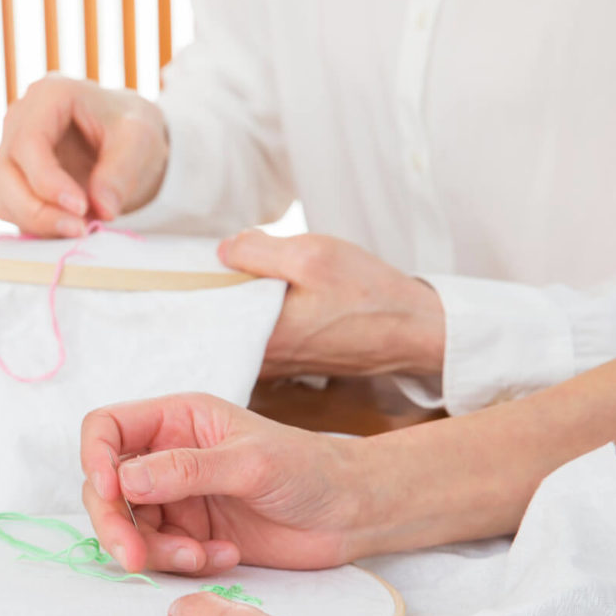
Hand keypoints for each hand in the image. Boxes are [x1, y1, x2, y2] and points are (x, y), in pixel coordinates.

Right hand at [0, 74, 167, 236]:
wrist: (128, 142)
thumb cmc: (130, 129)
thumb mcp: (141, 141)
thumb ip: (122, 173)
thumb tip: (103, 210)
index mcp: (48, 95)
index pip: (28, 143)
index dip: (48, 181)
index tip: (82, 208)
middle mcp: (20, 121)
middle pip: (3, 173)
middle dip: (37, 209)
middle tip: (80, 229)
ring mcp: (12, 151)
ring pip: (2, 196)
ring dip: (37, 221)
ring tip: (81, 229)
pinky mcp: (14, 181)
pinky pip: (12, 210)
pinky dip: (38, 226)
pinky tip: (71, 226)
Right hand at [80, 393, 373, 574]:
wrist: (350, 514)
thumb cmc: (308, 469)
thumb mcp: (249, 463)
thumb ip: (186, 469)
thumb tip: (124, 479)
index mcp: (176, 420)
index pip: (106, 427)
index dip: (94, 457)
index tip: (110, 492)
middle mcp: (166, 456)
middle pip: (107, 487)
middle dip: (115, 524)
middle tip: (134, 557)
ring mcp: (176, 498)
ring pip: (130, 528)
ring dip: (156, 551)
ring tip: (199, 557)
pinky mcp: (190, 535)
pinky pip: (162, 554)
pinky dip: (184, 562)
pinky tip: (224, 556)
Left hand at [222, 231, 444, 377]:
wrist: (416, 331)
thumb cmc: (369, 295)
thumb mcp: (313, 255)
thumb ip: (259, 250)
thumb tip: (223, 251)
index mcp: (262, 339)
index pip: (207, 314)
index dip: (201, 284)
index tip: (199, 263)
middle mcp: (264, 361)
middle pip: (219, 324)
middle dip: (218, 293)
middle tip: (227, 264)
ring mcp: (277, 365)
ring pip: (239, 329)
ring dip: (241, 303)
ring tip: (248, 275)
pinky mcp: (292, 361)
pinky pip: (259, 336)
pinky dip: (259, 314)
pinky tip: (272, 293)